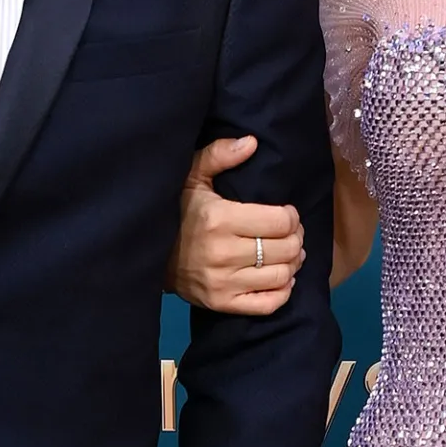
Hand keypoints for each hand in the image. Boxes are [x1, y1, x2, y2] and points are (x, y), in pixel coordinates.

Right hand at [168, 136, 304, 313]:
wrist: (149, 255)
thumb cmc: (176, 212)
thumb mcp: (190, 177)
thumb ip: (219, 155)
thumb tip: (252, 142)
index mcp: (219, 219)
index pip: (281, 221)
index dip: (291, 216)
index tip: (286, 213)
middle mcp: (223, 253)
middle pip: (287, 248)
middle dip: (296, 237)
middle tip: (290, 233)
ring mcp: (223, 282)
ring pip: (283, 274)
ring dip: (293, 262)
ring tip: (287, 253)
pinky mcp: (222, 304)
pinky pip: (269, 303)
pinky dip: (283, 290)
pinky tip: (280, 276)